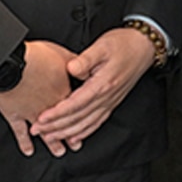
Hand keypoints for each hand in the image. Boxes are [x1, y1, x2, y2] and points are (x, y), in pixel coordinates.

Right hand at [0, 40, 76, 156]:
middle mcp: (50, 106)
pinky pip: (20, 132)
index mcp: (63, 92)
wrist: (11, 63)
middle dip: (70, 136)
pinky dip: (25, 142)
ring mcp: (32, 113)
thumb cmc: (36, 56)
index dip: (82, 117)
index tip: (87, 125)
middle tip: (75, 146)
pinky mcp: (14, 115)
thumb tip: (85, 67)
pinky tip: (29, 150)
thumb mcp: (62, 54)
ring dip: (52, 142)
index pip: (76, 108)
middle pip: (63, 124)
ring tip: (60, 152)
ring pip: (46, 131)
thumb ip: (74, 63)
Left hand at [30, 26, 156, 151]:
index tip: (41, 118)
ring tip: (50, 137)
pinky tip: (75, 137)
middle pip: (78, 118)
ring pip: (86, 124)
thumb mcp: (103, 46)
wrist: (145, 46)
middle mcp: (107, 97)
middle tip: (36, 131)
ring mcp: (110, 101)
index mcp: (102, 84)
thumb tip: (69, 68)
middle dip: (56, 127)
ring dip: (67, 133)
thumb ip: (85, 59)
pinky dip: (84, 132)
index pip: (75, 104)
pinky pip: (97, 122)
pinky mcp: (112, 102)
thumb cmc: (124, 44)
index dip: (57, 113)